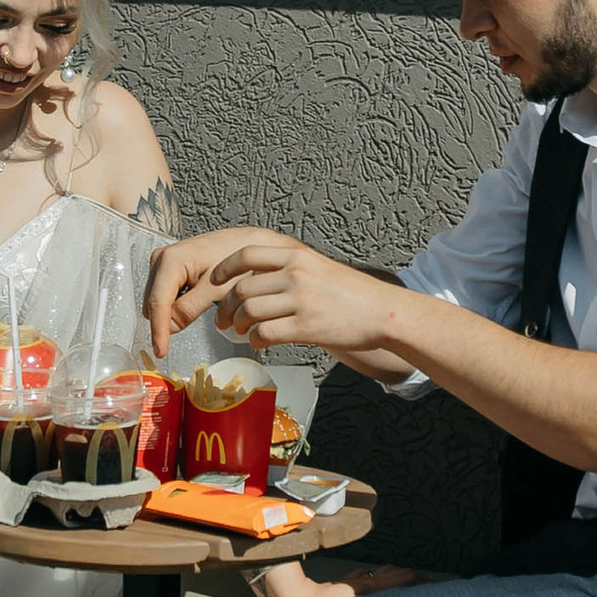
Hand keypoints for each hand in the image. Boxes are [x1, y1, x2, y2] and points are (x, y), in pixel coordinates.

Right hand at [145, 228, 290, 355]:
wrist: (250, 243)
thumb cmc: (238, 258)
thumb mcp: (216, 289)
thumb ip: (189, 309)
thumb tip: (169, 327)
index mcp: (171, 260)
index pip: (157, 303)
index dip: (158, 331)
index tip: (160, 350)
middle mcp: (162, 259)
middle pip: (153, 303)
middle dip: (165, 321)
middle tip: (183, 332)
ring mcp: (165, 263)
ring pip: (157, 300)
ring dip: (170, 313)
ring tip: (193, 314)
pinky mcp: (171, 268)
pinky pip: (164, 294)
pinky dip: (175, 305)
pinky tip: (192, 305)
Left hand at [207, 236, 399, 362]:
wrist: (383, 312)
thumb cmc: (351, 293)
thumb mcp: (319, 267)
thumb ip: (289, 267)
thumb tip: (254, 277)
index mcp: (297, 256)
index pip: (246, 254)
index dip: (223, 269)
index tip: (214, 281)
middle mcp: (296, 274)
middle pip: (242, 288)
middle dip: (225, 306)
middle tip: (222, 318)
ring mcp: (301, 301)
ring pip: (250, 312)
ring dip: (238, 325)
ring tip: (240, 331)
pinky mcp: (306, 327)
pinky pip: (266, 333)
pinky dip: (255, 340)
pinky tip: (259, 342)